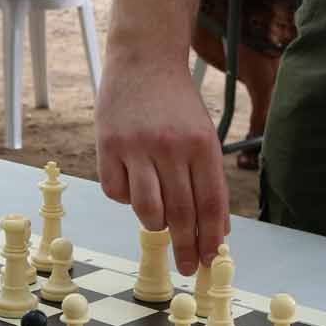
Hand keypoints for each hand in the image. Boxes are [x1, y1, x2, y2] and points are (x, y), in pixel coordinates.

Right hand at [96, 49, 229, 274]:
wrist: (144, 57)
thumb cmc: (177, 103)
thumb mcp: (204, 135)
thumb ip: (209, 179)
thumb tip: (217, 230)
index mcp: (202, 145)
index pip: (209, 204)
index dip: (210, 238)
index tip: (210, 262)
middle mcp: (170, 147)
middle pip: (180, 213)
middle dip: (185, 247)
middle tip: (188, 268)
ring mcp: (136, 147)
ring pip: (145, 210)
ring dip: (154, 224)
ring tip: (158, 221)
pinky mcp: (107, 145)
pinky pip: (116, 192)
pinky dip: (125, 199)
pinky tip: (132, 185)